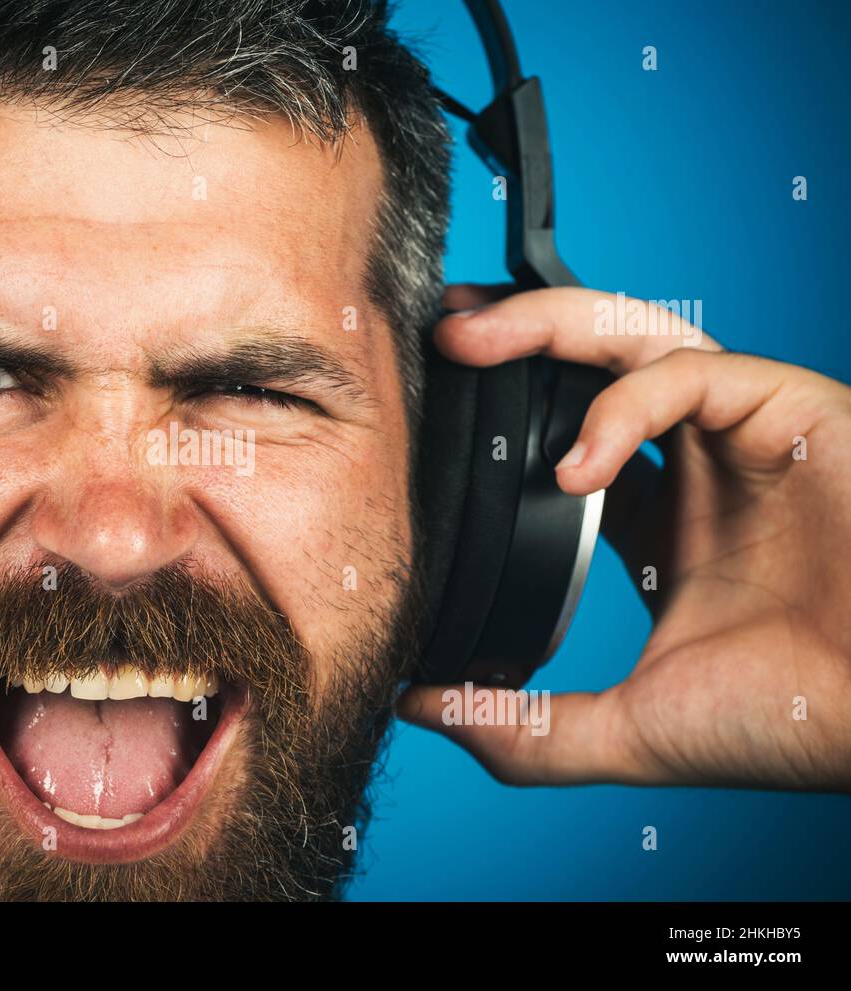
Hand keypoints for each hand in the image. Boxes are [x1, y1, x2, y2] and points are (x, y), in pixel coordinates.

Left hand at [399, 284, 850, 792]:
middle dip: (510, 336)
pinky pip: (690, 371)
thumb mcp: (633, 729)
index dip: (496, 422)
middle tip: (434, 337)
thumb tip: (416, 707)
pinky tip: (573, 467)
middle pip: (590, 364)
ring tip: (466, 340)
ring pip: (633, 336)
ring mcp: (740, 430)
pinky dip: (620, 406)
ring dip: (545, 326)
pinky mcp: (788, 408)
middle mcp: (697, 464)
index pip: (562, 441)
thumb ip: (524, 725)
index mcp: (660, 524)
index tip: (427, 417)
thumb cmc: (798, 720)